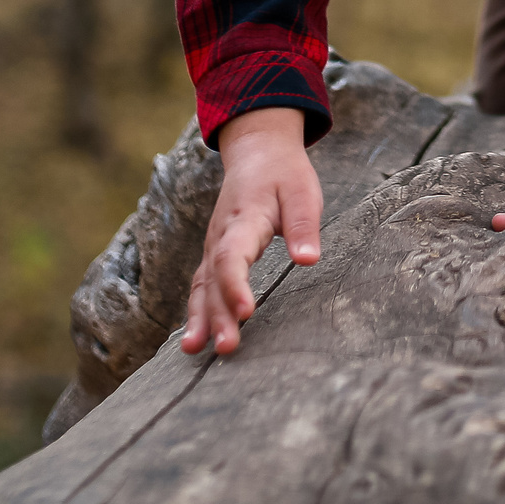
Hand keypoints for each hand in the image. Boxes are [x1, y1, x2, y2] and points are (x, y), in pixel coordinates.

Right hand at [179, 108, 322, 356]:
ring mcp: (213, 247)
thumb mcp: (302, 191)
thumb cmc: (283, 174)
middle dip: (218, 315)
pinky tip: (196, 340)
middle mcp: (220, 236)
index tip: (246, 312)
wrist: (257, 152)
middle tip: (227, 348)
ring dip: (200, 319)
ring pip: (202, 286)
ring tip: (196, 352)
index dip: (235, 285)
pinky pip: (201, 286)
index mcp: (243, 220)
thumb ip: (303, 225)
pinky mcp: (214, 255)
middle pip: (213, 279)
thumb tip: (308, 260)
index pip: (231, 256)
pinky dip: (198, 312)